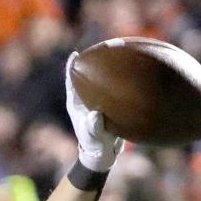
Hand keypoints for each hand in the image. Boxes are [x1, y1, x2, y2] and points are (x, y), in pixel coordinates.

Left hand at [65, 53, 121, 172]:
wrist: (103, 154)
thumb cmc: (95, 145)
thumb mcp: (94, 136)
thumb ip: (93, 126)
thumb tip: (95, 115)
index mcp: (75, 103)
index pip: (71, 79)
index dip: (73, 66)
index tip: (77, 55)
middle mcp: (84, 98)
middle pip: (85, 74)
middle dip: (91, 60)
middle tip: (101, 46)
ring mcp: (95, 99)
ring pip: (99, 78)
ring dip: (106, 66)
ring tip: (116, 50)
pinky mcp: (106, 103)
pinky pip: (110, 85)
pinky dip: (116, 77)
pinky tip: (128, 68)